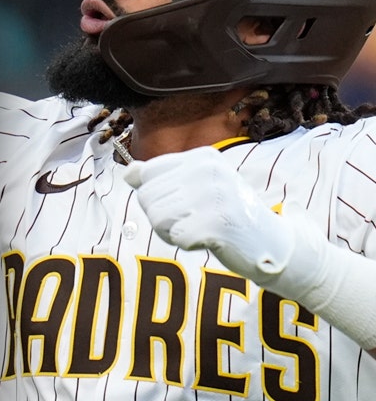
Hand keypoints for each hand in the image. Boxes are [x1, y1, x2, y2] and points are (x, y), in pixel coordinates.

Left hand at [126, 147, 375, 351]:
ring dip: (173, 231)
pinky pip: (175, 237)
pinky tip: (210, 239)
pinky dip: (187, 244)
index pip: (147, 174)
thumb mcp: (195, 187)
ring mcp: (213, 194)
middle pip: (147, 198)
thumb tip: (129, 171)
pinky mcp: (217, 222)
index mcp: (202, 156)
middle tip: (196, 219)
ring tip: (202, 228)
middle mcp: (207, 169)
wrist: (272, 243)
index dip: (157, 197)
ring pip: (157, 217)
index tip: (186, 202)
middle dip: (163, 217)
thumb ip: (161, 178)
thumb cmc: (227, 214)